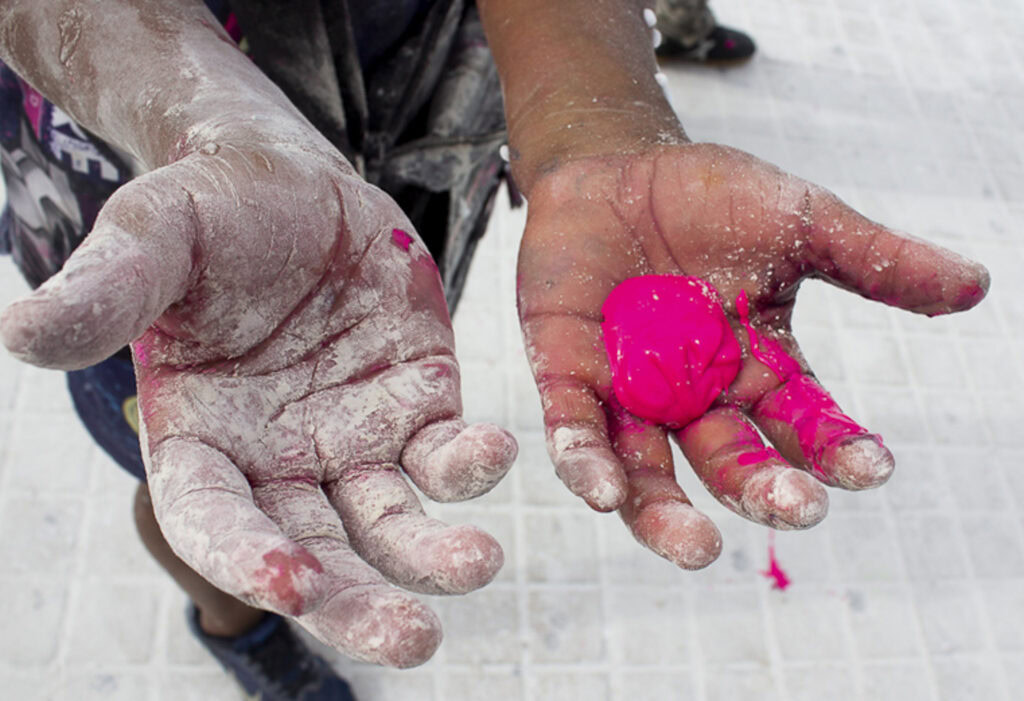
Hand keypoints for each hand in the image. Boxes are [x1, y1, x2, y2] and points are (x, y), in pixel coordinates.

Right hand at [0, 124, 516, 666]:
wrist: (292, 181)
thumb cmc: (210, 212)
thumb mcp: (153, 235)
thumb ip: (108, 289)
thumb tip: (22, 335)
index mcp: (203, 440)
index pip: (216, 520)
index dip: (246, 557)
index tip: (289, 583)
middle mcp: (278, 461)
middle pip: (315, 555)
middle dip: (356, 603)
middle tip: (409, 640)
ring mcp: (353, 440)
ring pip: (388, 525)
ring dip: (430, 558)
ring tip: (476, 565)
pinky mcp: (414, 406)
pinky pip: (443, 454)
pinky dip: (469, 463)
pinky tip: (493, 450)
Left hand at [517, 142, 987, 568]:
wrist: (617, 166)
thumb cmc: (708, 196)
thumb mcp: (796, 222)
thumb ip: (871, 258)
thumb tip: (975, 285)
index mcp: (759, 368)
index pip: (806, 424)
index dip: (837, 450)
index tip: (872, 467)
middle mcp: (696, 395)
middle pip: (730, 462)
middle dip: (763, 488)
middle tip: (798, 509)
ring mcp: (629, 392)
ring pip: (648, 473)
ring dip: (666, 515)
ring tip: (698, 547)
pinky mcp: (566, 375)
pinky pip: (574, 431)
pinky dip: (587, 462)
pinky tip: (603, 491)